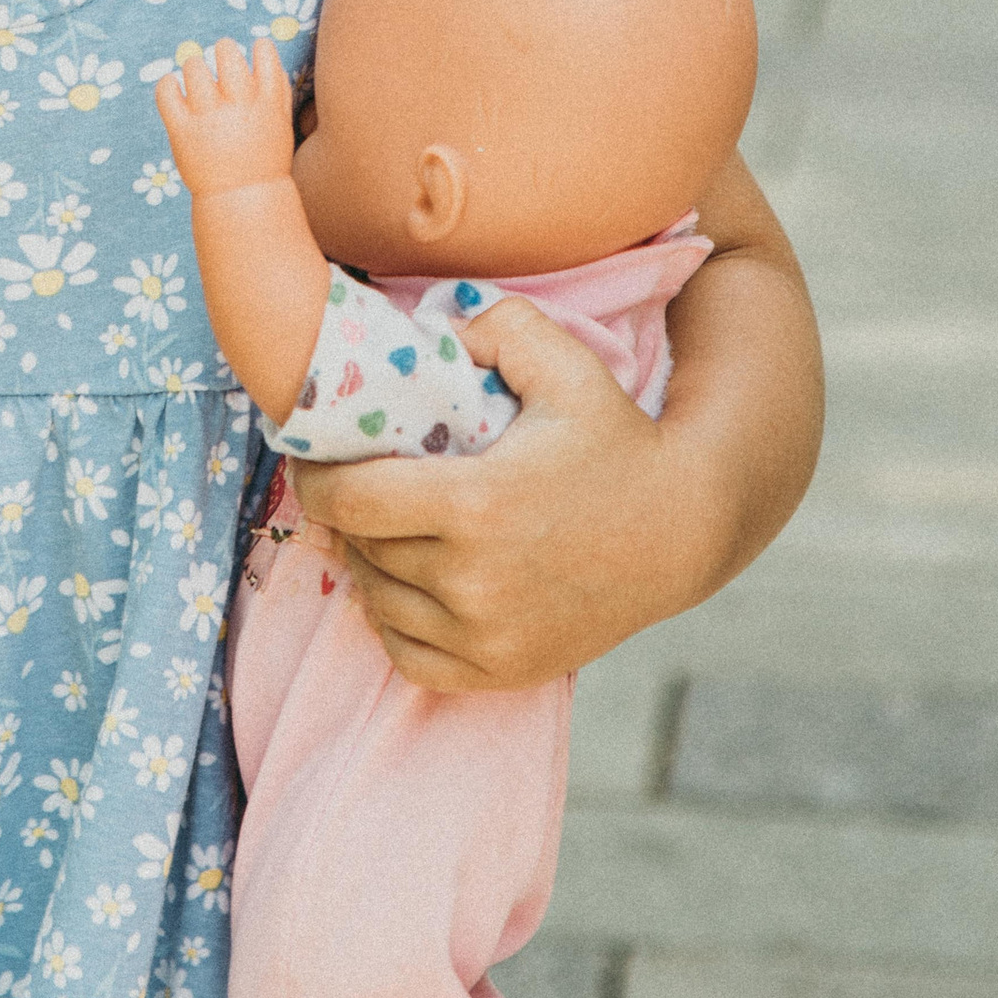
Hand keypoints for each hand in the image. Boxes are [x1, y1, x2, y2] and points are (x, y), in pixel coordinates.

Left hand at [155, 36, 298, 201]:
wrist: (243, 198)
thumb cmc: (264, 158)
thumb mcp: (282, 123)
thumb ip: (277, 88)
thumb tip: (263, 52)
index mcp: (267, 101)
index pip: (264, 50)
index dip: (258, 47)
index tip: (254, 56)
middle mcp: (239, 104)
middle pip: (225, 50)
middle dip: (223, 50)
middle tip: (221, 63)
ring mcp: (209, 117)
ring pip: (193, 66)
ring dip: (195, 68)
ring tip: (198, 82)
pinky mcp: (182, 130)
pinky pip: (166, 91)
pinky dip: (168, 84)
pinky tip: (175, 89)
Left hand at [291, 299, 692, 692]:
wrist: (683, 528)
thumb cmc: (615, 438)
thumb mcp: (563, 362)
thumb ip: (493, 326)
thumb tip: (428, 333)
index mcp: (477, 504)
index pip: (349, 501)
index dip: (317, 477)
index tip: (315, 458)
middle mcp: (475, 580)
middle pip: (363, 546)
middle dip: (347, 512)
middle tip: (354, 483)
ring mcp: (488, 635)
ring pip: (379, 599)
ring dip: (369, 562)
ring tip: (382, 526)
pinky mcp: (502, 671)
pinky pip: (409, 655)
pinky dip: (395, 620)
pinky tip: (409, 582)